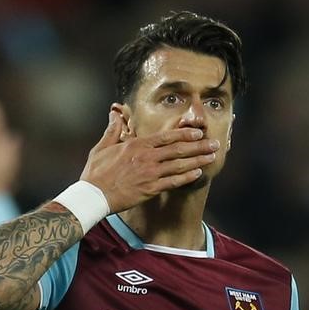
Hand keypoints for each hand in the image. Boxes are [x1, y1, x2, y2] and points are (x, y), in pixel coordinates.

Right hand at [80, 110, 219, 212]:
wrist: (93, 195)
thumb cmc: (96, 173)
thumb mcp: (102, 147)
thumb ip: (112, 130)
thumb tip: (114, 114)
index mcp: (136, 145)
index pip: (166, 137)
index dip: (184, 134)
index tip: (197, 133)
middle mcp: (146, 157)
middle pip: (178, 149)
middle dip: (199, 146)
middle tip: (214, 144)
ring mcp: (150, 173)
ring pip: (179, 165)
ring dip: (198, 160)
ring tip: (212, 157)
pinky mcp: (150, 189)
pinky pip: (173, 182)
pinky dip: (187, 177)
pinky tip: (198, 174)